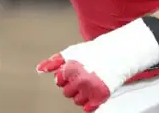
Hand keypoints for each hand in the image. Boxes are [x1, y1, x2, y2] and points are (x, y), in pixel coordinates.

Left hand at [36, 19, 158, 111]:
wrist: (118, 53)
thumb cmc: (95, 52)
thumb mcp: (71, 52)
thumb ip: (54, 61)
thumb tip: (40, 69)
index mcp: (71, 69)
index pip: (59, 81)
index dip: (66, 76)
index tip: (73, 71)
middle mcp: (80, 80)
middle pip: (66, 93)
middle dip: (73, 85)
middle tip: (82, 76)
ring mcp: (90, 89)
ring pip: (77, 101)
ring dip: (81, 94)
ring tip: (89, 82)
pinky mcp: (100, 96)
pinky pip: (88, 107)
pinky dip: (90, 102)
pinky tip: (93, 92)